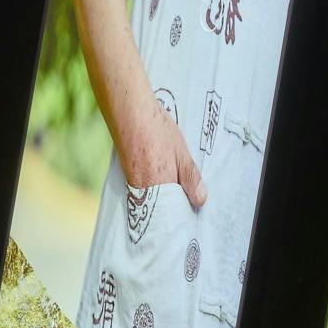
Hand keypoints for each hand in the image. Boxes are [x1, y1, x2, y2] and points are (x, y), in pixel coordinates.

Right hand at [115, 92, 205, 209]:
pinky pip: (144, 194)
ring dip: (165, 199)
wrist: (131, 114)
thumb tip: (200, 201)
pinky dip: (154, 192)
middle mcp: (145, 191)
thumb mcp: (182, 153)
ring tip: (175, 186)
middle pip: (163, 210)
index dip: (184, 213)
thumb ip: (190, 179)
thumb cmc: (158, 131)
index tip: (193, 211)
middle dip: (175, 207)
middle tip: (188, 199)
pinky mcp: (128, 178)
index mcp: (162, 186)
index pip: (175, 213)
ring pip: (154, 202)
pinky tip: (161, 179)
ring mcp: (134, 185)